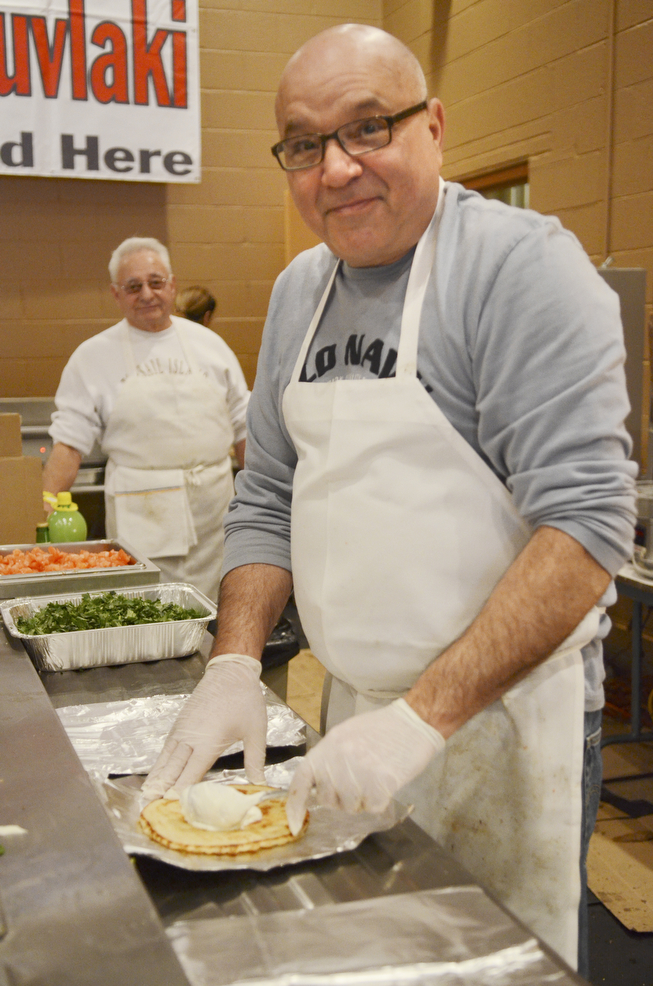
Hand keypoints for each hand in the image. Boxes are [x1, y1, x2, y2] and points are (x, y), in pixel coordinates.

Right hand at [141, 654, 267, 799]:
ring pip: (164, 761)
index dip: (179, 795)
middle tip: (147, 812)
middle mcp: (189, 739)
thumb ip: (255, 760)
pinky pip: (165, 750)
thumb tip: (260, 785)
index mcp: (208, 743)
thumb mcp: (256, 731)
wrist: (230, 671)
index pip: (189, 776)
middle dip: (159, 792)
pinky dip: (158, 766)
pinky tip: (155, 777)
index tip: (170, 813)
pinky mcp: (179, 726)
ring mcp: (181, 731)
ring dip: (154, 780)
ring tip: (144, 800)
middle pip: (171, 771)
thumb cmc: (245, 700)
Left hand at [285, 698, 444, 834]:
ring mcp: (357, 774)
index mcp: (327, 747)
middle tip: (358, 782)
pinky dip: (379, 801)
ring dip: (362, 800)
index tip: (294, 824)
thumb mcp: (346, 735)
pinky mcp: (379, 785)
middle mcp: (338, 761)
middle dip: (340, 798)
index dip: (295, 805)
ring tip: (374, 778)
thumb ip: (330, 758)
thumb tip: (320, 783)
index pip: (302, 780)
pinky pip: (371, 808)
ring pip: (350, 807)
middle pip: (327, 799)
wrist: (412, 723)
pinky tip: (386, 782)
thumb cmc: (381, 728)